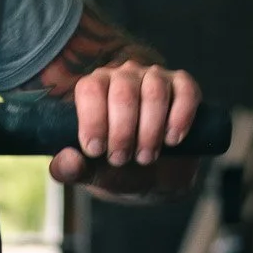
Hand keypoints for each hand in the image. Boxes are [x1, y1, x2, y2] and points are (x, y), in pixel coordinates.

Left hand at [48, 60, 201, 196]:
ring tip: (146, 156)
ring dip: (150, 131)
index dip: (93, 120)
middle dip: (123, 132)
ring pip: (154, 92)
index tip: (96, 151)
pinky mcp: (183, 87)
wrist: (154, 177)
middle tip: (122, 159)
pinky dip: (179, 118)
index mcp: (95, 88)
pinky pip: (185, 92)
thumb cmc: (117, 168)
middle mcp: (124, 75)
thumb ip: (69, 169)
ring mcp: (155, 78)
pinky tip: (172, 140)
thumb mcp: (90, 172)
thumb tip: (67, 159)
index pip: (90, 89)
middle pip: (123, 92)